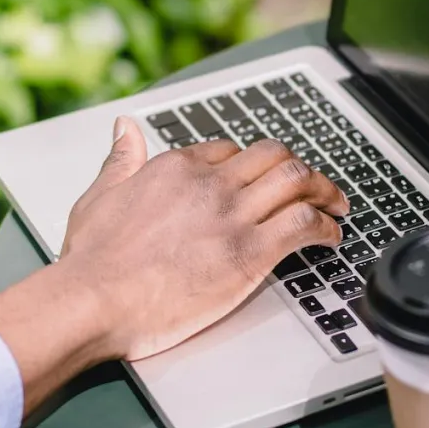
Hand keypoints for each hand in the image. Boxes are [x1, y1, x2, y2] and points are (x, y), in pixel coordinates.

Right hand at [0, 117, 348, 415]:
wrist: (95, 299)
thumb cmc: (92, 260)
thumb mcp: (99, 195)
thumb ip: (120, 160)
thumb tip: (125, 128)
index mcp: (176, 168)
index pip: (230, 150)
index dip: (252, 163)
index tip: (261, 179)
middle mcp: (210, 184)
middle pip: (273, 157)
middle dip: (299, 167)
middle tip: (313, 185)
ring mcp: (233, 216)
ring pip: (297, 182)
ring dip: (324, 191)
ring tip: (336, 205)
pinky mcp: (250, 252)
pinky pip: (304, 225)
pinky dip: (326, 228)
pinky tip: (330, 237)